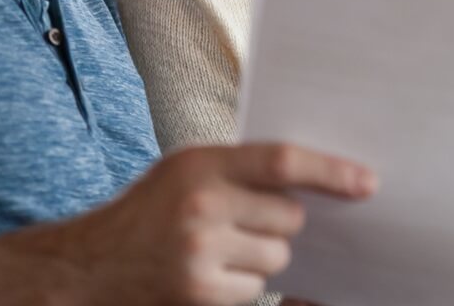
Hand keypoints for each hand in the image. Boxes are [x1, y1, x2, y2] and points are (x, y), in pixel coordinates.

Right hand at [0, 143, 376, 305]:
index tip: (367, 183)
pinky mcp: (200, 295)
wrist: (87, 268)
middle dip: (278, 224)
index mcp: (199, 163)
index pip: (282, 161)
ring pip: (277, 256)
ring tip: (217, 251)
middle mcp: (200, 205)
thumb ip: (240, 170)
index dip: (331, 171)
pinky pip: (256, 290)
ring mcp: (200, 254)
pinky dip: (241, 286)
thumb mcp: (185, 172)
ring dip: (260, 257)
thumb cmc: (147, 213)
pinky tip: (207, 276)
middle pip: (289, 218)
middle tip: (241, 224)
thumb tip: (318, 181)